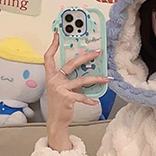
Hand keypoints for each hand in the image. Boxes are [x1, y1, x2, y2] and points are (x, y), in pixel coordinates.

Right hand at [43, 33, 109, 149]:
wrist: (56, 121)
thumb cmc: (59, 104)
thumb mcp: (59, 89)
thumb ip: (67, 79)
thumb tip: (83, 71)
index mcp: (51, 76)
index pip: (49, 57)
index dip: (53, 45)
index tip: (57, 35)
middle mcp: (54, 80)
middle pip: (71, 63)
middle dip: (86, 56)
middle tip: (97, 53)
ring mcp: (60, 88)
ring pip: (82, 80)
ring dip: (96, 79)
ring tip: (106, 78)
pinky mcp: (67, 98)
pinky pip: (82, 96)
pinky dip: (89, 99)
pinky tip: (95, 101)